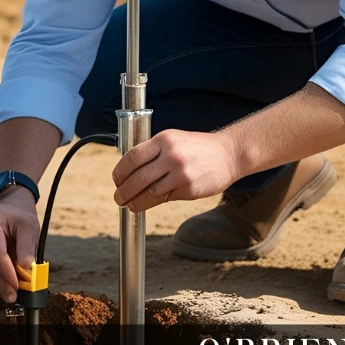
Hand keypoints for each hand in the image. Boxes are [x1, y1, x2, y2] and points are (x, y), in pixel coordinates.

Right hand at [0, 186, 38, 303]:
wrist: (8, 204)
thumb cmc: (20, 215)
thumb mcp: (29, 227)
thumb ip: (27, 249)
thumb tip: (26, 273)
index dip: (6, 272)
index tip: (17, 286)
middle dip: (1, 282)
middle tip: (13, 297)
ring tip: (11, 292)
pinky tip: (4, 282)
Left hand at [112, 129, 239, 212]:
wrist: (228, 154)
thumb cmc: (197, 147)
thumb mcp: (173, 139)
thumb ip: (153, 151)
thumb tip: (129, 169)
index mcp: (163, 140)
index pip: (132, 157)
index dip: (120, 171)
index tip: (116, 179)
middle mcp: (171, 155)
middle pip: (138, 177)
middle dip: (123, 191)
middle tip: (118, 197)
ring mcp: (180, 173)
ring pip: (149, 192)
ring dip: (135, 201)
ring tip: (128, 204)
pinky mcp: (189, 189)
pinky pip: (164, 198)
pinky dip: (151, 203)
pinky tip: (145, 204)